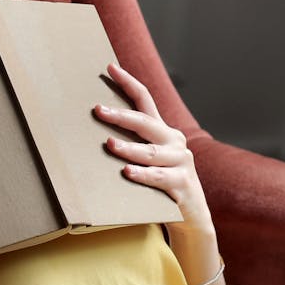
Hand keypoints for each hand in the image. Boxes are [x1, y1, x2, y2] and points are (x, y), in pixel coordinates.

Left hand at [94, 63, 212, 234]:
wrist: (192, 218)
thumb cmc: (162, 185)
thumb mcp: (148, 160)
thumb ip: (131, 144)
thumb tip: (92, 130)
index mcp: (163, 131)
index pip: (146, 100)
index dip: (128, 83)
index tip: (110, 67)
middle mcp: (174, 142)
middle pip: (146, 123)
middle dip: (120, 116)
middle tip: (98, 110)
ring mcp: (181, 163)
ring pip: (151, 153)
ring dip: (129, 148)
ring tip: (109, 145)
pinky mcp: (183, 185)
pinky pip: (160, 178)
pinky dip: (143, 175)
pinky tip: (128, 172)